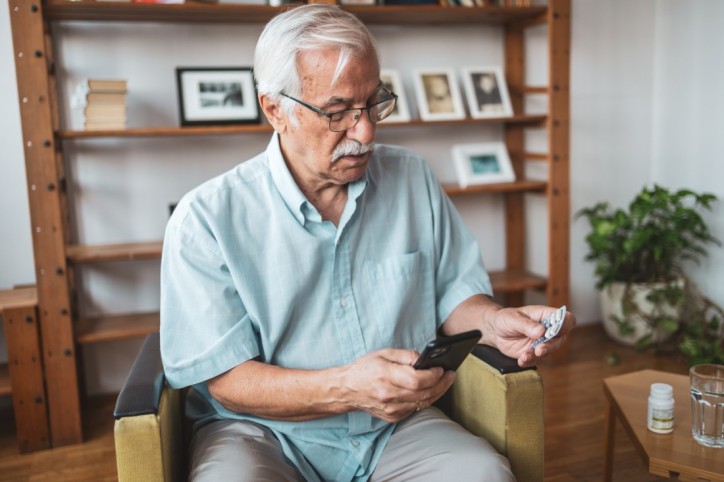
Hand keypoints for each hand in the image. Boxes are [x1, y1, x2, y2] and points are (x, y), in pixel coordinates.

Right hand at [340, 349, 455, 422]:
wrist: (347, 389)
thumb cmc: (365, 369)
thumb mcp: (383, 354)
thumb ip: (405, 356)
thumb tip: (424, 360)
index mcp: (385, 376)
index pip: (417, 380)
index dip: (433, 375)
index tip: (441, 369)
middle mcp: (389, 395)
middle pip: (423, 393)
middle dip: (441, 384)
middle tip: (450, 375)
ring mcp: (391, 409)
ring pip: (422, 403)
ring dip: (437, 392)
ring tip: (445, 382)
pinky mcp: (393, 416)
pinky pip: (415, 408)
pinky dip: (424, 399)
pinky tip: (429, 390)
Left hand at [489, 305, 575, 366]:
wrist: (495, 331)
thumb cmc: (505, 319)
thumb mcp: (512, 319)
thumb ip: (526, 324)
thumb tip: (541, 331)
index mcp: (545, 315)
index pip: (565, 318)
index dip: (566, 324)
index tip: (558, 331)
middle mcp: (548, 330)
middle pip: (560, 338)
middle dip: (551, 345)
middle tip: (539, 350)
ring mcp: (542, 342)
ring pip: (550, 351)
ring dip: (539, 355)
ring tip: (525, 356)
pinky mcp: (535, 353)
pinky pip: (537, 360)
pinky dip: (530, 361)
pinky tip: (521, 360)